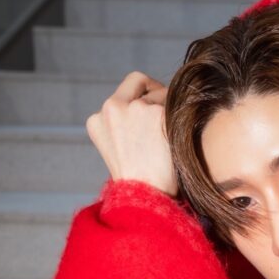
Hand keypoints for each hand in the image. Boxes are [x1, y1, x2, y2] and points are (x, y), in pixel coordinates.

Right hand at [86, 71, 176, 195]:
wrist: (145, 197)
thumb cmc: (139, 181)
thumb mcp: (118, 150)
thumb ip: (125, 124)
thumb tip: (150, 105)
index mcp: (96, 120)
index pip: (122, 93)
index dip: (141, 98)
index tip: (153, 113)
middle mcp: (111, 108)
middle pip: (139, 80)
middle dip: (156, 92)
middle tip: (168, 114)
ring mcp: (133, 108)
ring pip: (162, 94)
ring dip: (170, 112)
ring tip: (171, 141)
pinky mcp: (156, 112)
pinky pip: (177, 106)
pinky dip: (181, 121)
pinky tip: (178, 140)